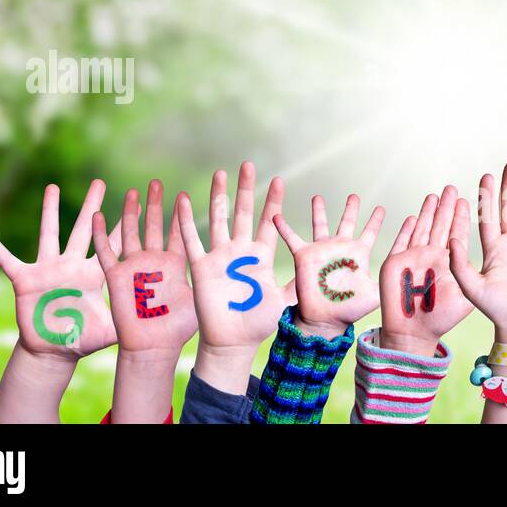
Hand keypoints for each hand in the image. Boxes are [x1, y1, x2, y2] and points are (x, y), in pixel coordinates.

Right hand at [0, 180, 120, 359]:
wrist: (54, 350)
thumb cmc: (84, 338)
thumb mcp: (111, 329)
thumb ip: (128, 320)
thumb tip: (155, 318)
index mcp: (93, 274)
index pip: (110, 244)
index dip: (122, 225)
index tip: (136, 203)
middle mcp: (71, 265)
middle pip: (83, 229)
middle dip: (91, 206)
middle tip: (100, 182)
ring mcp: (48, 269)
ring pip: (49, 234)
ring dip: (49, 211)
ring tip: (51, 186)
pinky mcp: (25, 280)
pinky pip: (6, 259)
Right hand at [92, 180, 197, 353]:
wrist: (153, 348)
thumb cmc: (179, 329)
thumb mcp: (201, 298)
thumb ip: (213, 277)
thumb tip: (243, 266)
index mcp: (176, 264)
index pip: (179, 232)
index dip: (181, 213)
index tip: (184, 191)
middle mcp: (154, 261)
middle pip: (154, 226)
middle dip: (155, 204)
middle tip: (156, 182)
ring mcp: (134, 267)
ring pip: (131, 232)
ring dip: (130, 212)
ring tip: (131, 191)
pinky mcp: (116, 277)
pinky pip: (106, 253)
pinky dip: (102, 235)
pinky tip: (97, 216)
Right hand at [177, 162, 288, 393]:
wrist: (233, 342)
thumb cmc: (259, 323)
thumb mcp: (284, 300)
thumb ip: (300, 283)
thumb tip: (326, 273)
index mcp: (260, 257)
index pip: (268, 223)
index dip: (272, 202)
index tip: (278, 180)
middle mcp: (240, 252)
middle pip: (243, 213)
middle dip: (246, 189)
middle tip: (248, 165)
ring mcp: (220, 257)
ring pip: (218, 219)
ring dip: (219, 196)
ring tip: (220, 173)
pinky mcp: (201, 268)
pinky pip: (192, 240)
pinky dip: (185, 221)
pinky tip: (181, 201)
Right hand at [273, 194, 384, 333]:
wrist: (326, 319)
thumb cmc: (350, 309)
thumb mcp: (375, 293)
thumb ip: (388, 279)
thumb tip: (407, 271)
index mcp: (359, 254)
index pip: (370, 232)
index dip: (376, 220)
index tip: (382, 208)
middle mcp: (341, 248)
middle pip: (347, 222)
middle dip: (350, 209)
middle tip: (354, 196)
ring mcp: (322, 250)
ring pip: (320, 224)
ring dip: (318, 211)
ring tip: (317, 197)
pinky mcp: (305, 256)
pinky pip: (292, 238)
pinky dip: (283, 226)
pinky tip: (277, 214)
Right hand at [378, 186, 473, 355]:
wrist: (413, 333)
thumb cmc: (440, 319)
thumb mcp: (465, 296)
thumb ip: (470, 275)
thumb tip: (486, 258)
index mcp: (449, 262)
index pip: (456, 234)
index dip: (460, 216)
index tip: (466, 199)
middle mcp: (432, 257)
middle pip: (439, 226)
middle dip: (445, 207)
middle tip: (451, 188)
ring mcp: (413, 259)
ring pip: (421, 229)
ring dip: (427, 212)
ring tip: (434, 195)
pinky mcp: (395, 264)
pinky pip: (401, 242)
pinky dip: (406, 229)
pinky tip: (412, 216)